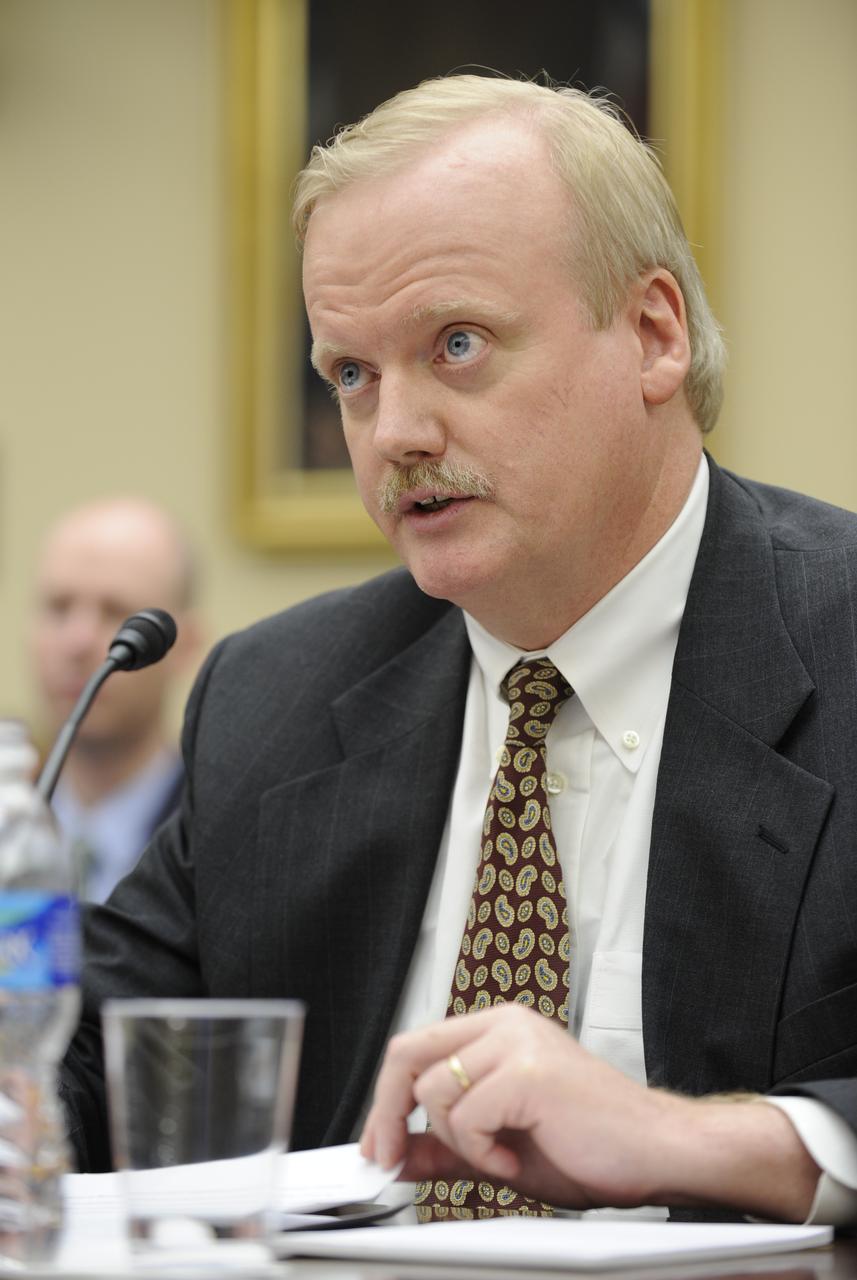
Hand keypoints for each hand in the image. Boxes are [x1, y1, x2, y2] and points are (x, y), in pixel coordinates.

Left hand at [360, 1005, 820, 1219]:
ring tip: (501, 1159)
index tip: (378, 1145)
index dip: (385, 1100)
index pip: (415, 1048)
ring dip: (459, 1143)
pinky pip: (468, 1115)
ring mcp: (518, 1041)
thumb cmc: (593, 1144)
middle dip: (389, 1113)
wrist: (657, 1150)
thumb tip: (398, 1153)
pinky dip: (483, 1153)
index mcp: (498, 1031)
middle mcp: (506, 1024)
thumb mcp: (501, 1148)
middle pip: (408, 1054)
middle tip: (391, 1158)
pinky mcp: (530, 1069)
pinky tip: (516, 1162)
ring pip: (435, 1092)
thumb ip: (447, 1146)